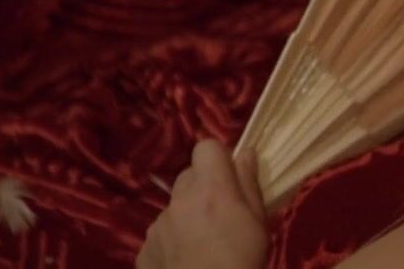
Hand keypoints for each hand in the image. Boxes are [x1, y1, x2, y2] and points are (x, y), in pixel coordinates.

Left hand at [136, 140, 268, 268]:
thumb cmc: (241, 263)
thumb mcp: (259, 224)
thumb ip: (249, 184)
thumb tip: (247, 153)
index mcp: (211, 189)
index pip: (206, 146)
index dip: (219, 158)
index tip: (230, 178)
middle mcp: (179, 200)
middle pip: (188, 176)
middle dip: (203, 187)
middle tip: (220, 214)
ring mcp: (157, 226)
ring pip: (174, 207)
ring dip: (187, 216)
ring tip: (203, 246)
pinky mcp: (144, 250)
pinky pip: (160, 234)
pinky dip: (172, 242)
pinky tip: (186, 263)